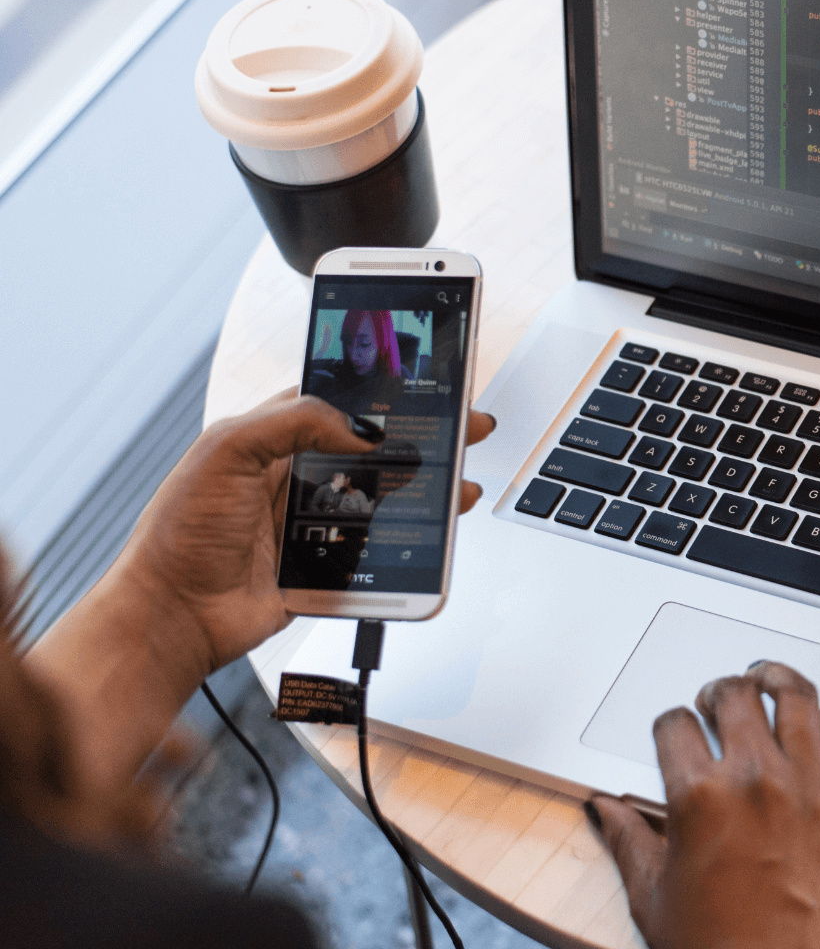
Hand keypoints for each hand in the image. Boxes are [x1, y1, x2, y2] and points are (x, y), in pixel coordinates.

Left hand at [116, 389, 495, 673]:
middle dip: (422, 438)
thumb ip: (292, 422)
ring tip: (458, 485)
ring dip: (425, 489)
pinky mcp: (326, 563)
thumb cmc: (178, 535)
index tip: (423, 385)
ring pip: (384, 496)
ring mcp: (313, 521)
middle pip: (374, 449)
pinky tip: (432, 530)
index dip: (381, 393)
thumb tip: (358, 428)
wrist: (173, 617)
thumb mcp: (225, 452)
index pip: (338, 402)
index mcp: (271, 439)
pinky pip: (378, 547)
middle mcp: (296, 476)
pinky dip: (409, 540)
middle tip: (463, 429)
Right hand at [590, 661, 819, 948]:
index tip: (676, 732)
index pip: (675, 724)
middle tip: (716, 700)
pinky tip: (818, 725)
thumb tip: (605, 810)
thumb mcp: (654, 898)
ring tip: (766, 682)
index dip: (670, 724)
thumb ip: (627, 841)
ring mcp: (809, 788)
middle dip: (718, 692)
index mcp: (700, 798)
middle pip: (735, 694)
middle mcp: (756, 780)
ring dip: (776, 682)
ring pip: (797, 698)